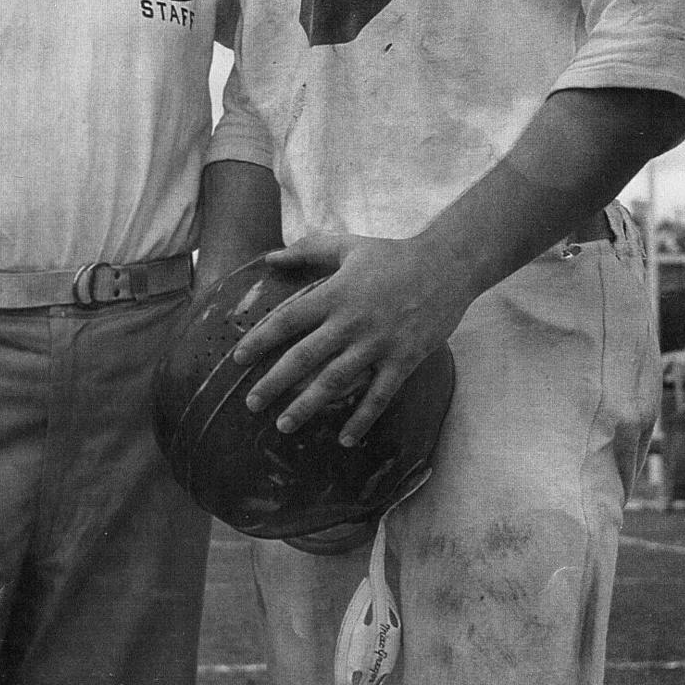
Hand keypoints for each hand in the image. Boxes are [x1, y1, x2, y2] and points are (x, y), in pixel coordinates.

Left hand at [231, 232, 471, 445]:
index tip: (237, 360)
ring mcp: (378, 344)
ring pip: (335, 381)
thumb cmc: (393, 255)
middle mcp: (351, 322)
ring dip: (308, 406)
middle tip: (251, 404)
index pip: (287, 320)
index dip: (260, 340)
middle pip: (304, 358)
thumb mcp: (347, 245)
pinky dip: (362, 419)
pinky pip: (379, 396)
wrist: (447, 265)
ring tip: (284, 425)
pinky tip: (345, 439)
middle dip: (274, 383)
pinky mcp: (403, 360)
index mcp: (335, 294)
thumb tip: (270, 257)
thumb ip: (307, 250)